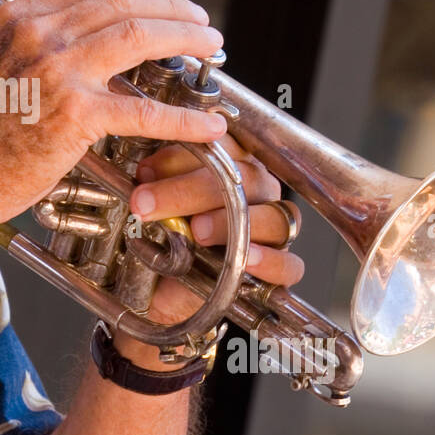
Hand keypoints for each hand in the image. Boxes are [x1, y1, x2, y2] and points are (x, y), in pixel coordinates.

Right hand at [0, 0, 226, 223]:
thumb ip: (30, 46)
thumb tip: (76, 42)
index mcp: (14, 18)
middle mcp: (36, 35)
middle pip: (122, 3)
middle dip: (172, 8)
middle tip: (199, 21)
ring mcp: (57, 73)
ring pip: (140, 38)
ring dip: (185, 39)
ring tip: (211, 48)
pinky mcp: (75, 116)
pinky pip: (145, 112)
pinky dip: (185, 118)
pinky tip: (209, 123)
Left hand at [109, 135, 305, 369]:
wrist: (156, 290)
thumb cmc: (158, 239)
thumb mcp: (151, 203)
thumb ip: (154, 180)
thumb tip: (145, 169)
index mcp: (232, 164)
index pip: (227, 144)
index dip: (189, 152)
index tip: (146, 169)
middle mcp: (258, 192)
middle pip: (245, 178)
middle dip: (190, 189)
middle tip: (147, 202)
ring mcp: (272, 228)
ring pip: (272, 216)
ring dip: (230, 222)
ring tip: (196, 231)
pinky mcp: (278, 268)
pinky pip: (289, 264)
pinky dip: (270, 261)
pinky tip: (245, 258)